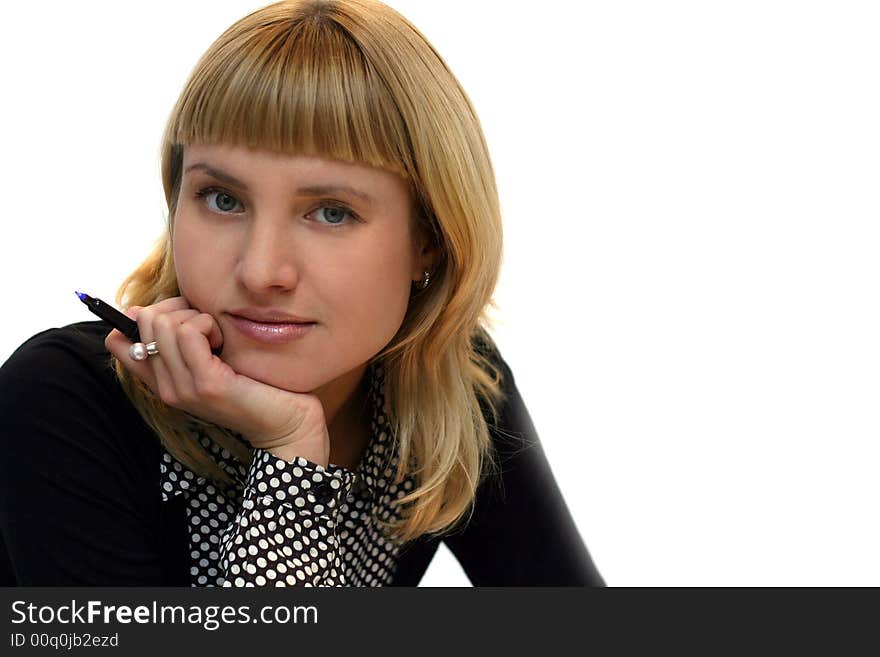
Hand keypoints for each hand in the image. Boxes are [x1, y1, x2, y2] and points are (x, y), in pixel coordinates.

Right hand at [104, 296, 329, 466]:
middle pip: (145, 320)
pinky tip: (224, 342)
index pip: (118, 341)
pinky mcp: (206, 384)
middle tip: (208, 327)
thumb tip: (145, 308)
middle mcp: (165, 388)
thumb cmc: (257, 384)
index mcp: (163, 382)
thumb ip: (184, 340)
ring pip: (164, 322)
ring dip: (197, 317)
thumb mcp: (212, 359)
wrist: (288, 423)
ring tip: (219, 338)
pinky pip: (188, 332)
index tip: (180, 318)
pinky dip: (208, 324)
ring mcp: (182, 388)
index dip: (143, 316)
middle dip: (179, 308)